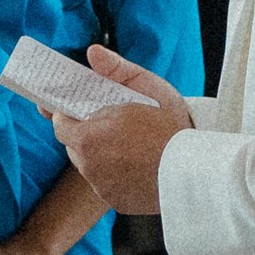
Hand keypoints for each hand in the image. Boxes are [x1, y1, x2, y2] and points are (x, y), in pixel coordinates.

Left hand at [57, 47, 188, 215]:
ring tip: (128, 145)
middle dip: (86, 135)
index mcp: (88, 138)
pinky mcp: (116, 202)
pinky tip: (136, 165)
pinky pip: (108, 184)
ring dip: (101, 156)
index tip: (79, 111)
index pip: (60, 125)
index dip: (68, 116)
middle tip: (111, 126)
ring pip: (91, 166)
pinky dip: (116, 175)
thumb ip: (116, 69)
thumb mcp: (147, 88)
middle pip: (74, 146)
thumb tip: (93, 52)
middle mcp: (89, 166)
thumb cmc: (172, 128)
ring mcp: (102, 186)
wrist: (195, 171)